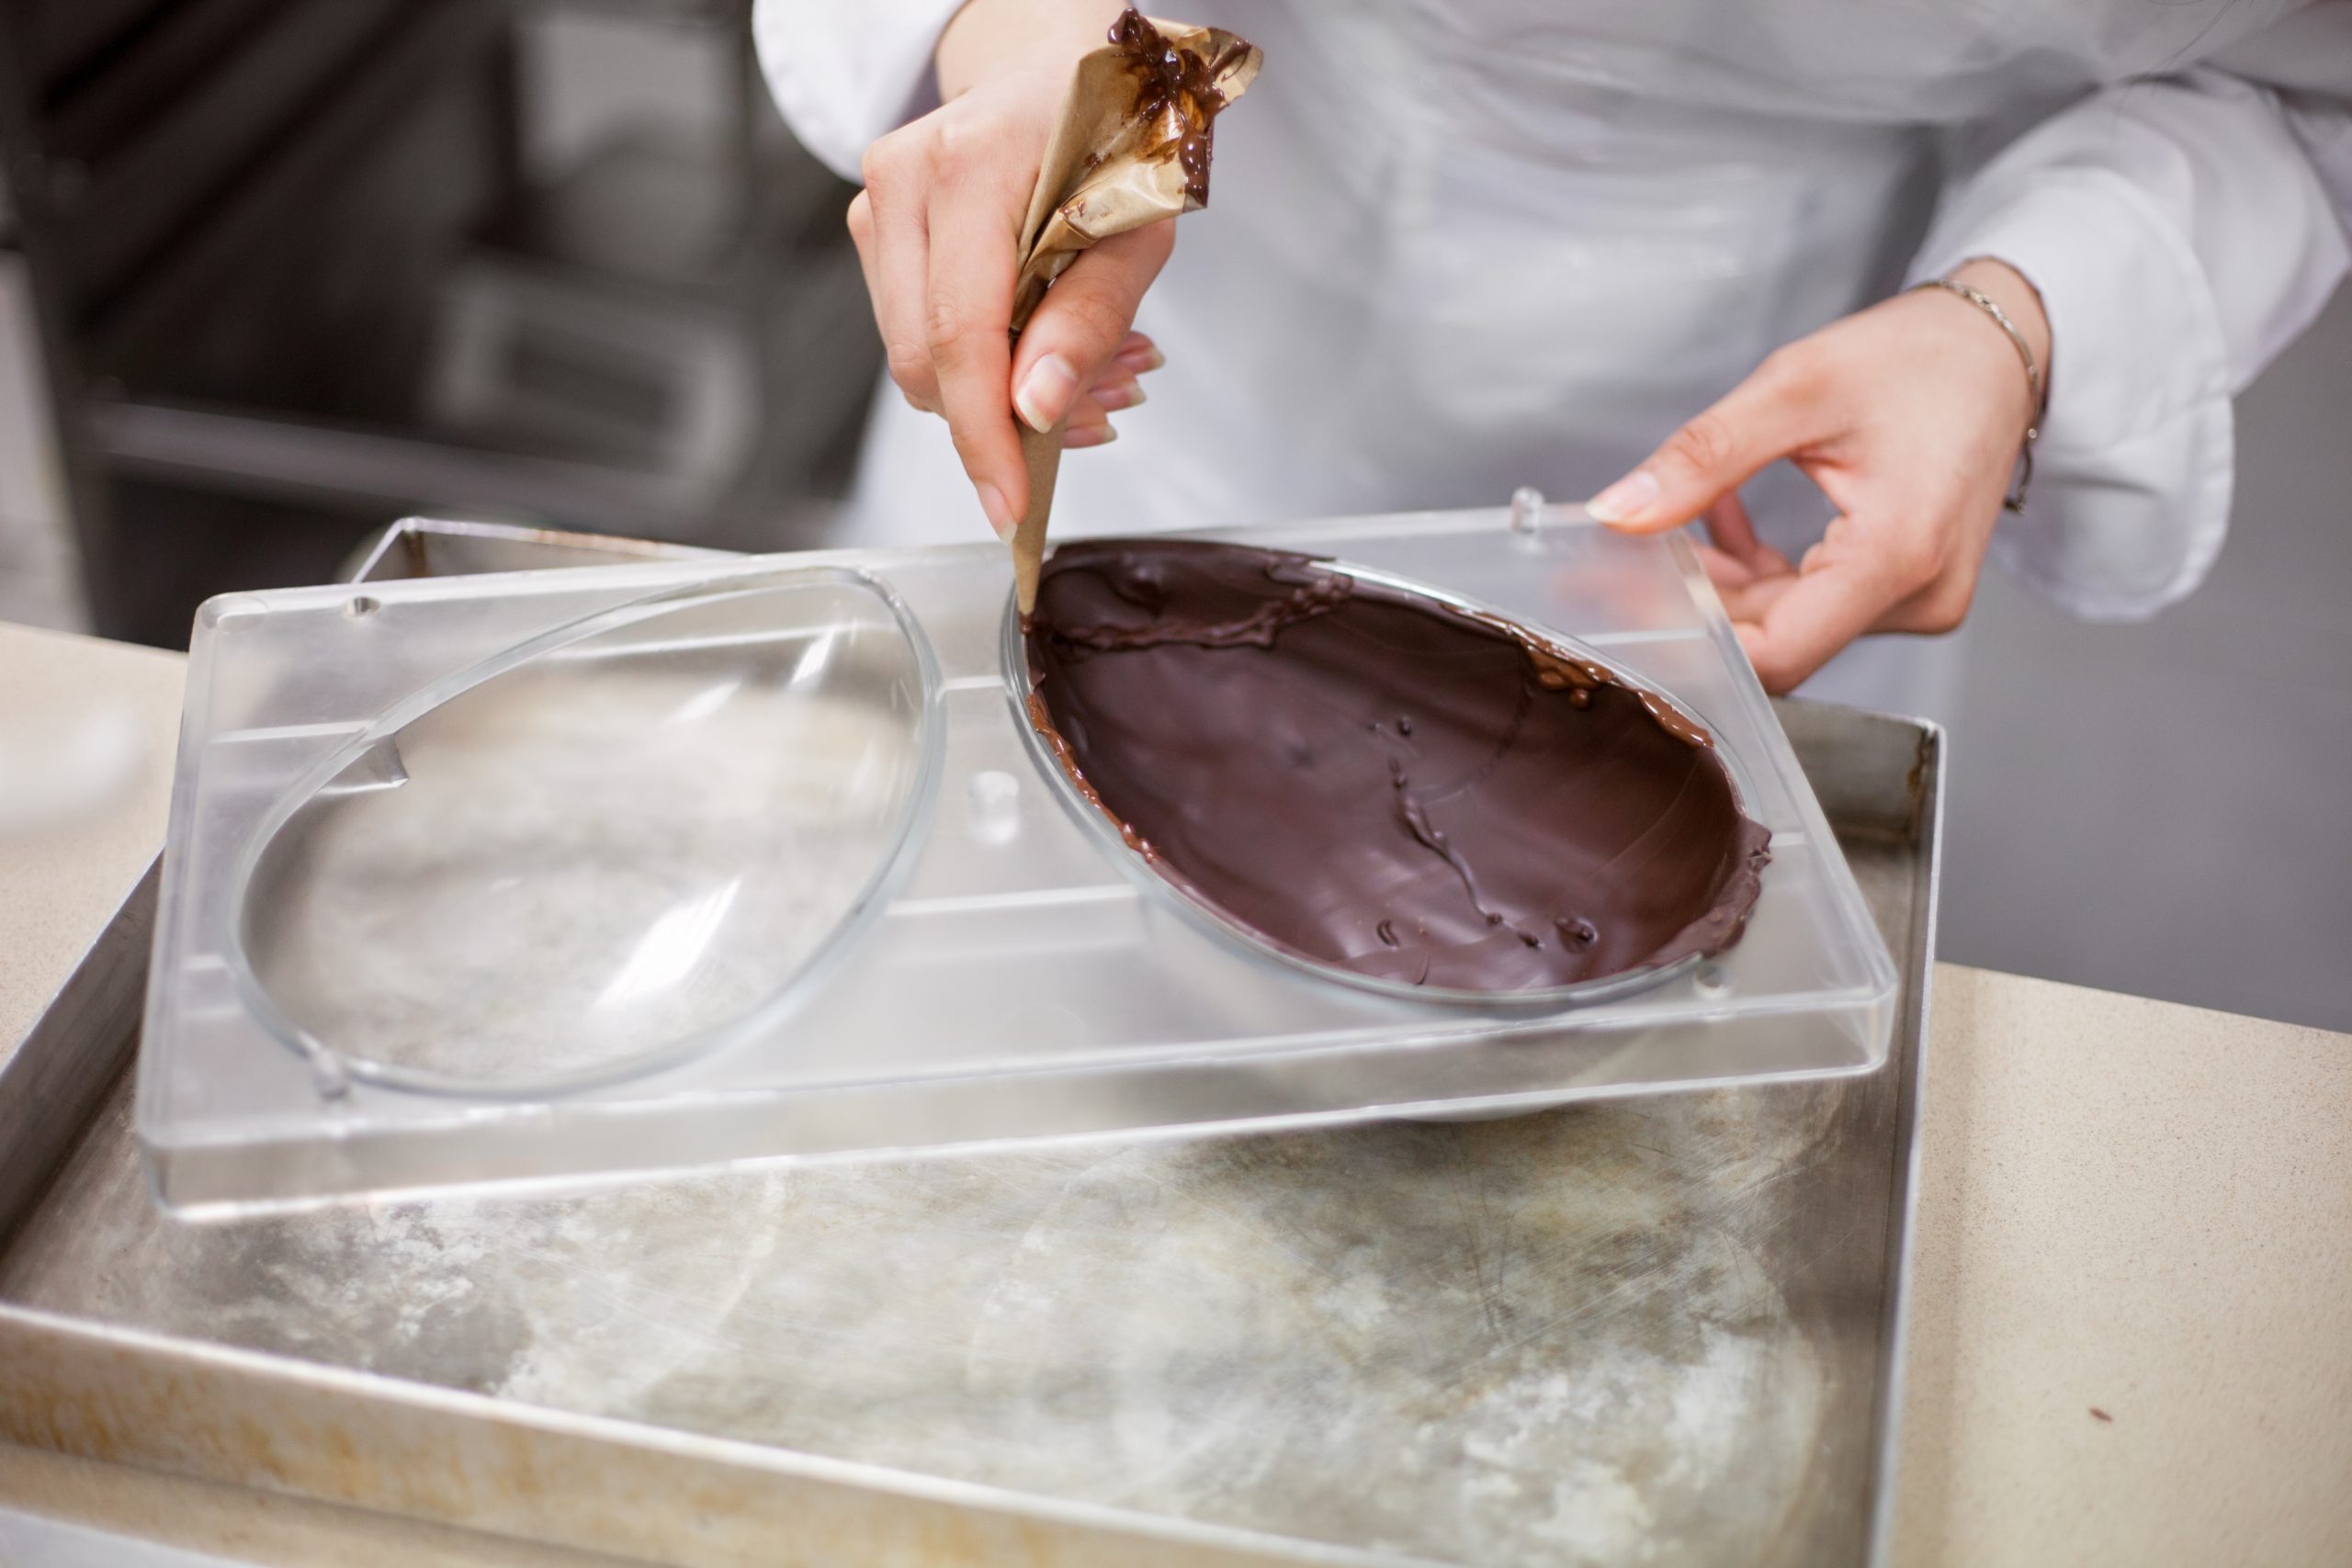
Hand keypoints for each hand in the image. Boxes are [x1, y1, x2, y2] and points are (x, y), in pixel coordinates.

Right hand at [846, 0, 1161, 540]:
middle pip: (925, 360)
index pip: (958, 334)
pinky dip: (985, 364)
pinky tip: (1045, 347)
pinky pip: (918, 334)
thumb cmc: (1108, 133)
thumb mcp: (1138, 227)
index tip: (1010, 505)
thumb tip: (1035, 408)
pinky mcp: (875, 231)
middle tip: (1100, 414)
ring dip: (1002, 393)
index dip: (984, 434)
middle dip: (1004, 419)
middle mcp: (904, 181)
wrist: (1057, 65)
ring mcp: (878, 206)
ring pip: (917, 358)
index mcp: (971, 164)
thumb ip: (1087, 319)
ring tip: (1094, 372)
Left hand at [1586, 259, 2049, 693]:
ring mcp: (1915, 598)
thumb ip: (1703, 459)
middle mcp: (1917, 597)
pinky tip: (1721, 517)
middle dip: (1696, 605)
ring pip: (1787, 622)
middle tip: (1623, 561)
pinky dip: (1758, 570)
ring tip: (1667, 528)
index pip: (1776, 654)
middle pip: (1777, 640)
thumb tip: (1620, 513)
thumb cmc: (1922, 356)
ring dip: (1722, 584)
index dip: (1695, 640)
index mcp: (1899, 556)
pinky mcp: (1904, 587)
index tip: (1630, 603)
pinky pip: (1810, 600)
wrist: (2000, 347)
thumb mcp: (1796, 389)